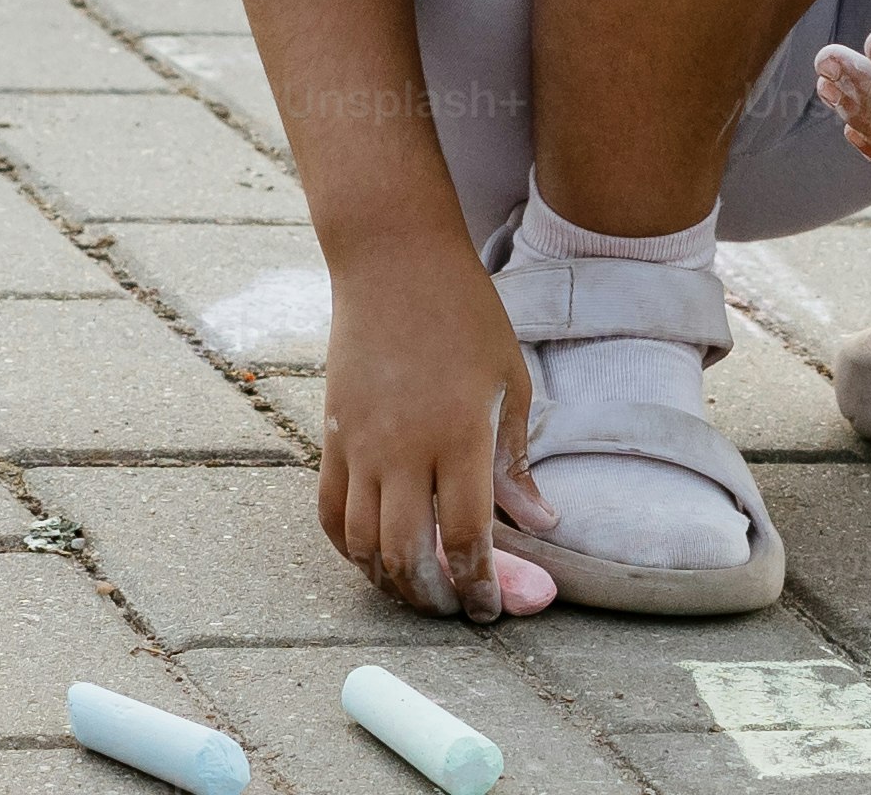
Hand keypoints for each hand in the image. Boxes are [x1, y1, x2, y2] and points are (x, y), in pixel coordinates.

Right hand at [313, 240, 561, 620]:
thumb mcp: (509, 381)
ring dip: (391, 581)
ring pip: (362, 545)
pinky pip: (329, 513)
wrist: (392, 261)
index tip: (492, 608)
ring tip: (419, 588)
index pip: (465, 538)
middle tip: (457, 608)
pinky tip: (374, 554)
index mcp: (459, 435)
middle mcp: (403, 449)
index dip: (480, 586)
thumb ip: (517, 460)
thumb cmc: (465, 314)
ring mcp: (359, 445)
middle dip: (435, 598)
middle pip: (408, 555)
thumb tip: (540, 521)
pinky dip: (349, 548)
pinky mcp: (331, 436)